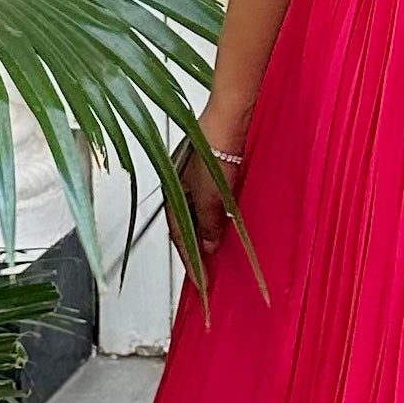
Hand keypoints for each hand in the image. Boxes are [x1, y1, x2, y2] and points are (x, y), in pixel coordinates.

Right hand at [170, 99, 248, 266]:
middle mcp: (180, 188)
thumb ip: (209, 223)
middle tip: (205, 276)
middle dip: (194, 253)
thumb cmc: (215, 148)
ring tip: (215, 258)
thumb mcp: (211, 194)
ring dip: (205, 238)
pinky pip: (209, 205)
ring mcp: (194, 179)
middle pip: (185, 228)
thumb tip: (209, 247)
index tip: (201, 284)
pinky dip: (215, 221)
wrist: (229, 118)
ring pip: (196, 217)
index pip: (180, 238)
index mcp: (174, 194)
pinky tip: (224, 227)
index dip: (191, 263)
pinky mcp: (210, 173)